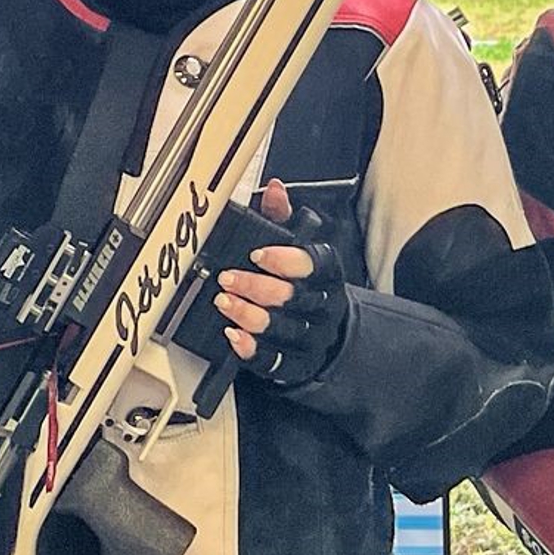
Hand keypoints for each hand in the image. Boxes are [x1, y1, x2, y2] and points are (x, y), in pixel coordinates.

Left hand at [213, 177, 344, 379]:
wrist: (327, 333)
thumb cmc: (307, 284)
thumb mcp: (298, 247)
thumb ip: (283, 219)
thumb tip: (274, 190)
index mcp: (329, 276)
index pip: (317, 266)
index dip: (287, 260)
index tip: (259, 254)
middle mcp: (325, 307)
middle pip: (295, 298)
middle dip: (257, 287)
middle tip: (229, 278)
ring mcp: (312, 338)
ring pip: (284, 329)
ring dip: (250, 315)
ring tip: (224, 302)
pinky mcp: (296, 364)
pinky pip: (274, 362)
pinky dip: (251, 349)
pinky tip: (233, 335)